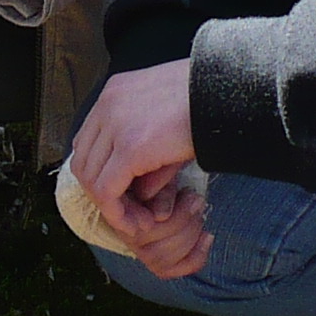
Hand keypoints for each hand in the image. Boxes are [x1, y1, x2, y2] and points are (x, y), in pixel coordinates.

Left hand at [70, 61, 207, 277]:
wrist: (230, 92)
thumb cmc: (210, 103)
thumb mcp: (168, 124)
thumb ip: (146, 153)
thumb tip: (137, 192)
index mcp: (116, 92)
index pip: (89, 141)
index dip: (102, 173)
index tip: (126, 195)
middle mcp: (108, 104)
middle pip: (85, 160)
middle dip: (104, 194)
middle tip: (133, 215)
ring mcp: (115, 124)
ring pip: (91, 179)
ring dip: (113, 207)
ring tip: (140, 222)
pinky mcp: (129, 147)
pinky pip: (107, 191)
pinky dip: (118, 213)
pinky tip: (140, 223)